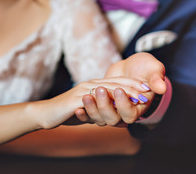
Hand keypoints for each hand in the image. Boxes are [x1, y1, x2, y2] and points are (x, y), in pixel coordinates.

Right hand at [33, 77, 148, 128]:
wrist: (47, 113)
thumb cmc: (67, 111)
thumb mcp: (87, 108)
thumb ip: (99, 107)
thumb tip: (113, 112)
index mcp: (94, 86)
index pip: (116, 82)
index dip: (132, 84)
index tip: (147, 89)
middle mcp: (90, 85)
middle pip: (115, 83)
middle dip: (133, 87)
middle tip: (148, 92)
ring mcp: (83, 91)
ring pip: (108, 89)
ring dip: (125, 93)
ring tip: (139, 97)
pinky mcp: (77, 98)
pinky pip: (95, 99)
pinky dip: (107, 101)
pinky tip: (117, 105)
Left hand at [75, 52, 165, 125]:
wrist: (131, 67)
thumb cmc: (144, 67)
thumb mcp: (153, 68)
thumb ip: (156, 78)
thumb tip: (160, 87)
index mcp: (138, 107)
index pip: (130, 114)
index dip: (123, 105)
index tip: (119, 89)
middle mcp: (123, 113)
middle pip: (113, 119)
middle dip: (105, 106)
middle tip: (100, 90)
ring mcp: (111, 111)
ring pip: (100, 119)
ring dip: (92, 109)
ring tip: (85, 97)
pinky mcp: (100, 107)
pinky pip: (90, 116)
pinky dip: (84, 114)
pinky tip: (77, 108)